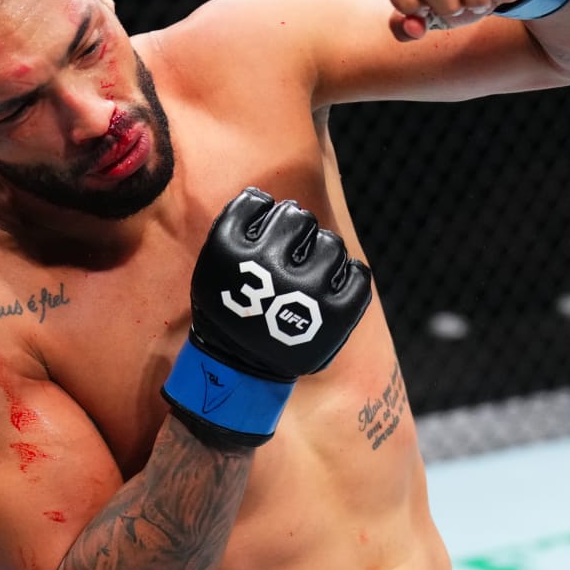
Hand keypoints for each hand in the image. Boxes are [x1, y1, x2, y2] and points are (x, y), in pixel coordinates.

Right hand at [162, 188, 372, 448]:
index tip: (258, 234)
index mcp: (231, 251)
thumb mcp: (212, 269)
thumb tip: (266, 200)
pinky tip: (332, 287)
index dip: (260, 213)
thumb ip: (236, 233)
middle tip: (288, 254)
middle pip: (298, 217)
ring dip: (321, 253)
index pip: (256, 201)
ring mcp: (307, 289)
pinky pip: (358, 275)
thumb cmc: (229, 312)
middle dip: (294, 231)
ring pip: (330, 243)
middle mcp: (270, 266)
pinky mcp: (337, 312)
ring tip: (308, 274)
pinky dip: (348, 277)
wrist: (239, 369)